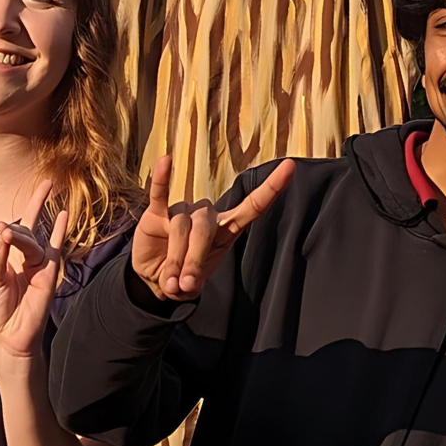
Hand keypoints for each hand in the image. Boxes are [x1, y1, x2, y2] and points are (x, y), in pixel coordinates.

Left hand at [0, 181, 72, 378]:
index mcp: (11, 260)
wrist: (7, 340)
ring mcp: (40, 268)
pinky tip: (63, 214)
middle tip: (11, 225)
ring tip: (9, 233)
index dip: (21, 215)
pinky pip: (54, 252)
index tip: (23, 205)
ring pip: (33, 241)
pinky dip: (58, 232)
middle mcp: (27, 261)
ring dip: (21, 235)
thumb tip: (5, 230)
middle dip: (21, 221)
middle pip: (27, 230)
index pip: (19, 230)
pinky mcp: (48, 277)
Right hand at [130, 155, 295, 300]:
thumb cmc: (184, 275)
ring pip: (182, 227)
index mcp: (226, 229)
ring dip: (175, 258)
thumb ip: (192, 283)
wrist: (155, 278)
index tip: (290, 166)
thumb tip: (182, 283)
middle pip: (206, 228)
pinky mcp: (158, 212)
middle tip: (184, 284)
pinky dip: (163, 178)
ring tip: (170, 282)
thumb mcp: (193, 284)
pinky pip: (160, 194)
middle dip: (194, 259)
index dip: (271, 188)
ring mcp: (182, 211)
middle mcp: (207, 215)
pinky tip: (166, 161)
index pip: (253, 206)